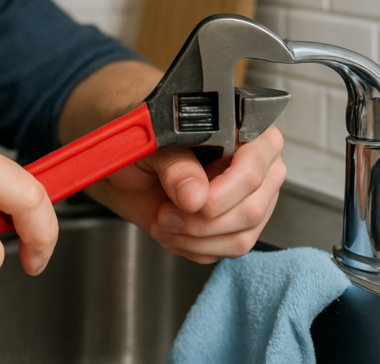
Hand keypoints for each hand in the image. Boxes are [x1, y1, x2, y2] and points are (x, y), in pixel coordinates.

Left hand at [83, 125, 286, 262]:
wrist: (125, 161)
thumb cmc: (142, 137)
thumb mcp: (150, 142)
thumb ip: (174, 164)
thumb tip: (195, 194)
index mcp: (241, 128)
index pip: (254, 165)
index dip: (223, 191)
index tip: (189, 200)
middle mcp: (253, 162)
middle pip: (251, 209)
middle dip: (202, 220)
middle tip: (167, 211)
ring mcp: (248, 196)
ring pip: (240, 236)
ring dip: (194, 237)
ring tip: (164, 219)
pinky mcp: (235, 224)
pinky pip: (224, 250)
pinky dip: (191, 246)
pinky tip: (172, 228)